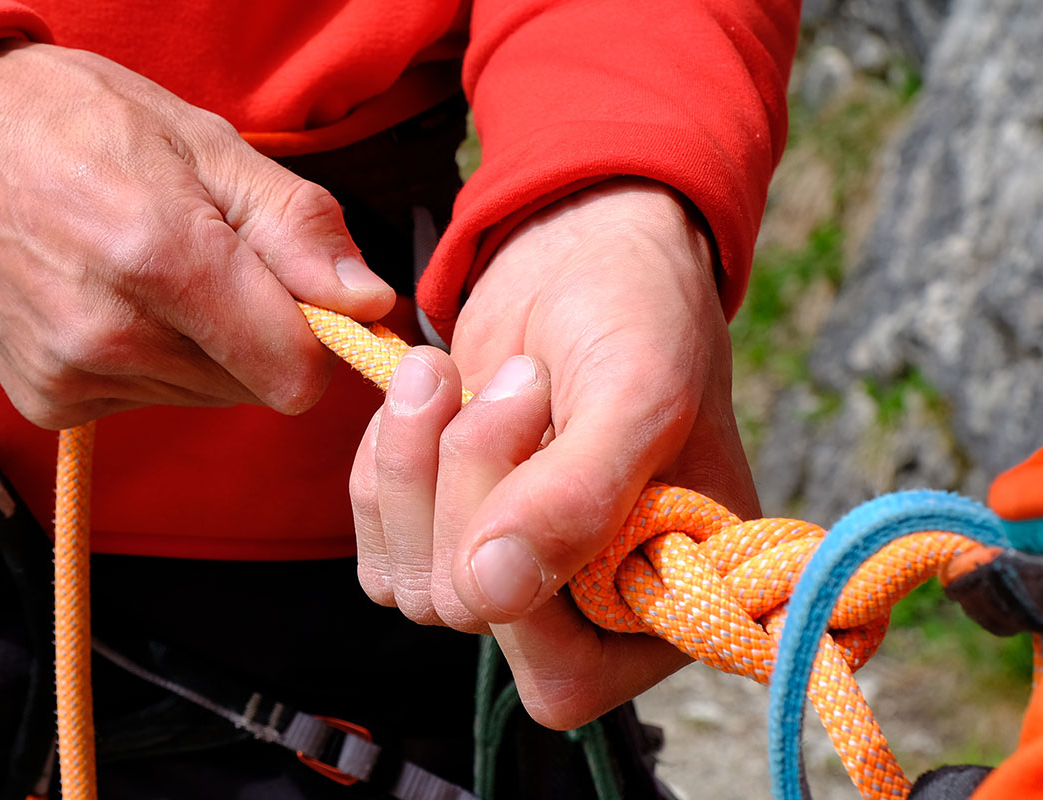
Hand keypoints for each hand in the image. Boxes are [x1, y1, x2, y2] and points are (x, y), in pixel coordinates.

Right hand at [0, 41, 394, 428]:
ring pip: (200, 396)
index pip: (292, 373)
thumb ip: (296, 227)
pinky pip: (142, 401)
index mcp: (163, 259)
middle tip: (202, 256)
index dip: (314, 337)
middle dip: (251, 330)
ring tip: (143, 269)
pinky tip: (103, 298)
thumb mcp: (208, 145)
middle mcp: (110, 334)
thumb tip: (367, 302)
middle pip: (251, 386)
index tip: (296, 291)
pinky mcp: (45, 400)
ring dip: (197, 346)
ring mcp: (70, 375)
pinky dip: (142, 360)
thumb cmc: (83, 123)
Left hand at [348, 178, 757, 727]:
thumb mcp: (634, 393)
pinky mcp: (441, 539)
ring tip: (468, 375)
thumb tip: (494, 586)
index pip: (562, 678)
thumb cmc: (639, 315)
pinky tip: (432, 397)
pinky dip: (387, 462)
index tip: (547, 456)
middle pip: (468, 610)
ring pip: (410, 583)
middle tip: (521, 380)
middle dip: (471, 482)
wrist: (581, 254)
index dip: (524, 593)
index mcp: (668, 605)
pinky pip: (374, 547)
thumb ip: (577, 496)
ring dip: (418, 464)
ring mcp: (506, 578)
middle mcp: (585, 615)